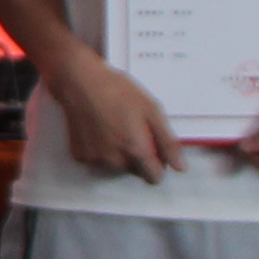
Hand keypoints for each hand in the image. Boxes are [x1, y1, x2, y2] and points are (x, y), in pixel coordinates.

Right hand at [47, 57, 180, 183]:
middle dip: (137, 156)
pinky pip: (97, 159)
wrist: (79, 80)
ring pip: (115, 166)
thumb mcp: (152, 110)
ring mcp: (94, 159)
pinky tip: (98, 128)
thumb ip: (168, 142)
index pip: (154, 178)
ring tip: (113, 125)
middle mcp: (114, 161)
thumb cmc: (117, 90)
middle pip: (135, 171)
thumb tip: (180, 167)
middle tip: (131, 128)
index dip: (158, 163)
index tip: (153, 146)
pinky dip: (100, 148)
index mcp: (136, 151)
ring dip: (118, 152)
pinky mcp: (79, 154)